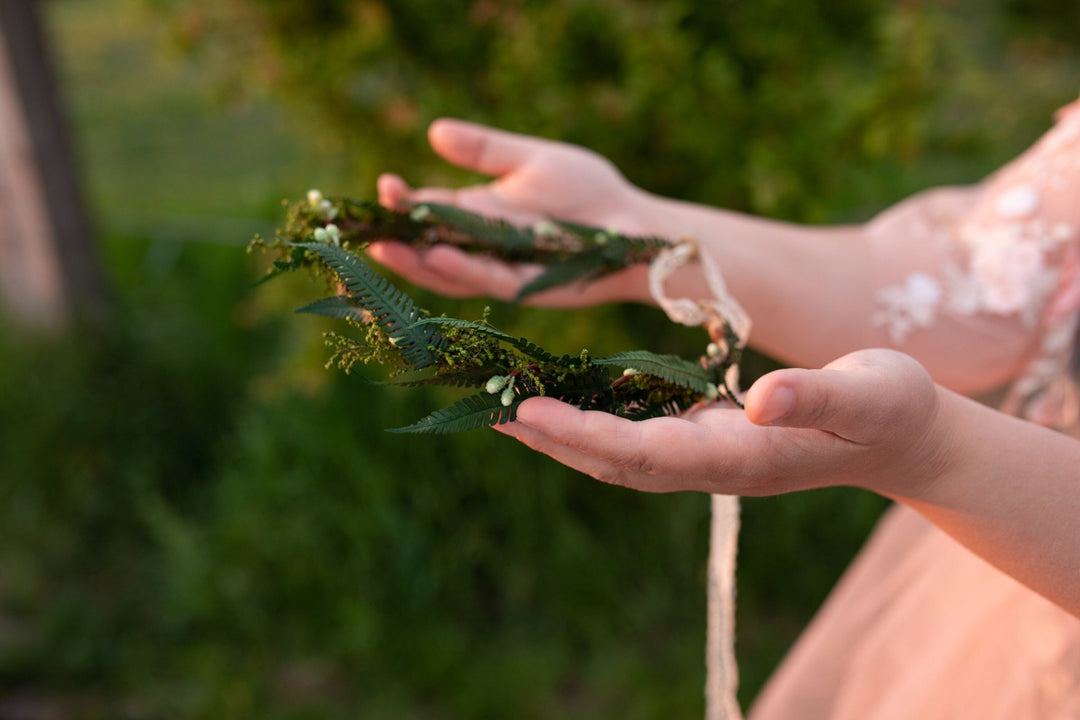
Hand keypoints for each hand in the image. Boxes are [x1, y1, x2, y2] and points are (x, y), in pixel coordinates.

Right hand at [370, 118, 653, 306]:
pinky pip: (487, 281)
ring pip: (449, 274)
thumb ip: (485, 150)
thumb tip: (434, 131)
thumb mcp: (530, 160)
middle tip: (366, 231)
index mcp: (479, 213)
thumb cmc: (588, 190)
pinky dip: (460, 270)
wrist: (634, 224)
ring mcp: (502, 269)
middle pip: (429, 248)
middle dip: (397, 242)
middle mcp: (483, 245)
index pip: (429, 211)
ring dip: (418, 264)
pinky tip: (435, 255)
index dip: (403, 204)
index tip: (383, 186)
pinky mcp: (526, 289)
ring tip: (387, 249)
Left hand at [494, 349, 951, 498]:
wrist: (903, 434)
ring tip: (507, 405)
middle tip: (490, 409)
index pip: (646, 454)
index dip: (584, 434)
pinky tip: (568, 397)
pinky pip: (639, 436)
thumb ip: (817, 397)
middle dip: (554, 439)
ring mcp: (710, 456)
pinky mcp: (709, 439)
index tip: (528, 411)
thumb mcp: (868, 394)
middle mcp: (715, 464)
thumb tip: (758, 399)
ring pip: (621, 454)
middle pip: (616, 462)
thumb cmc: (892, 408)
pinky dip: (596, 421)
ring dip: (565, 434)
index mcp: (743, 456)